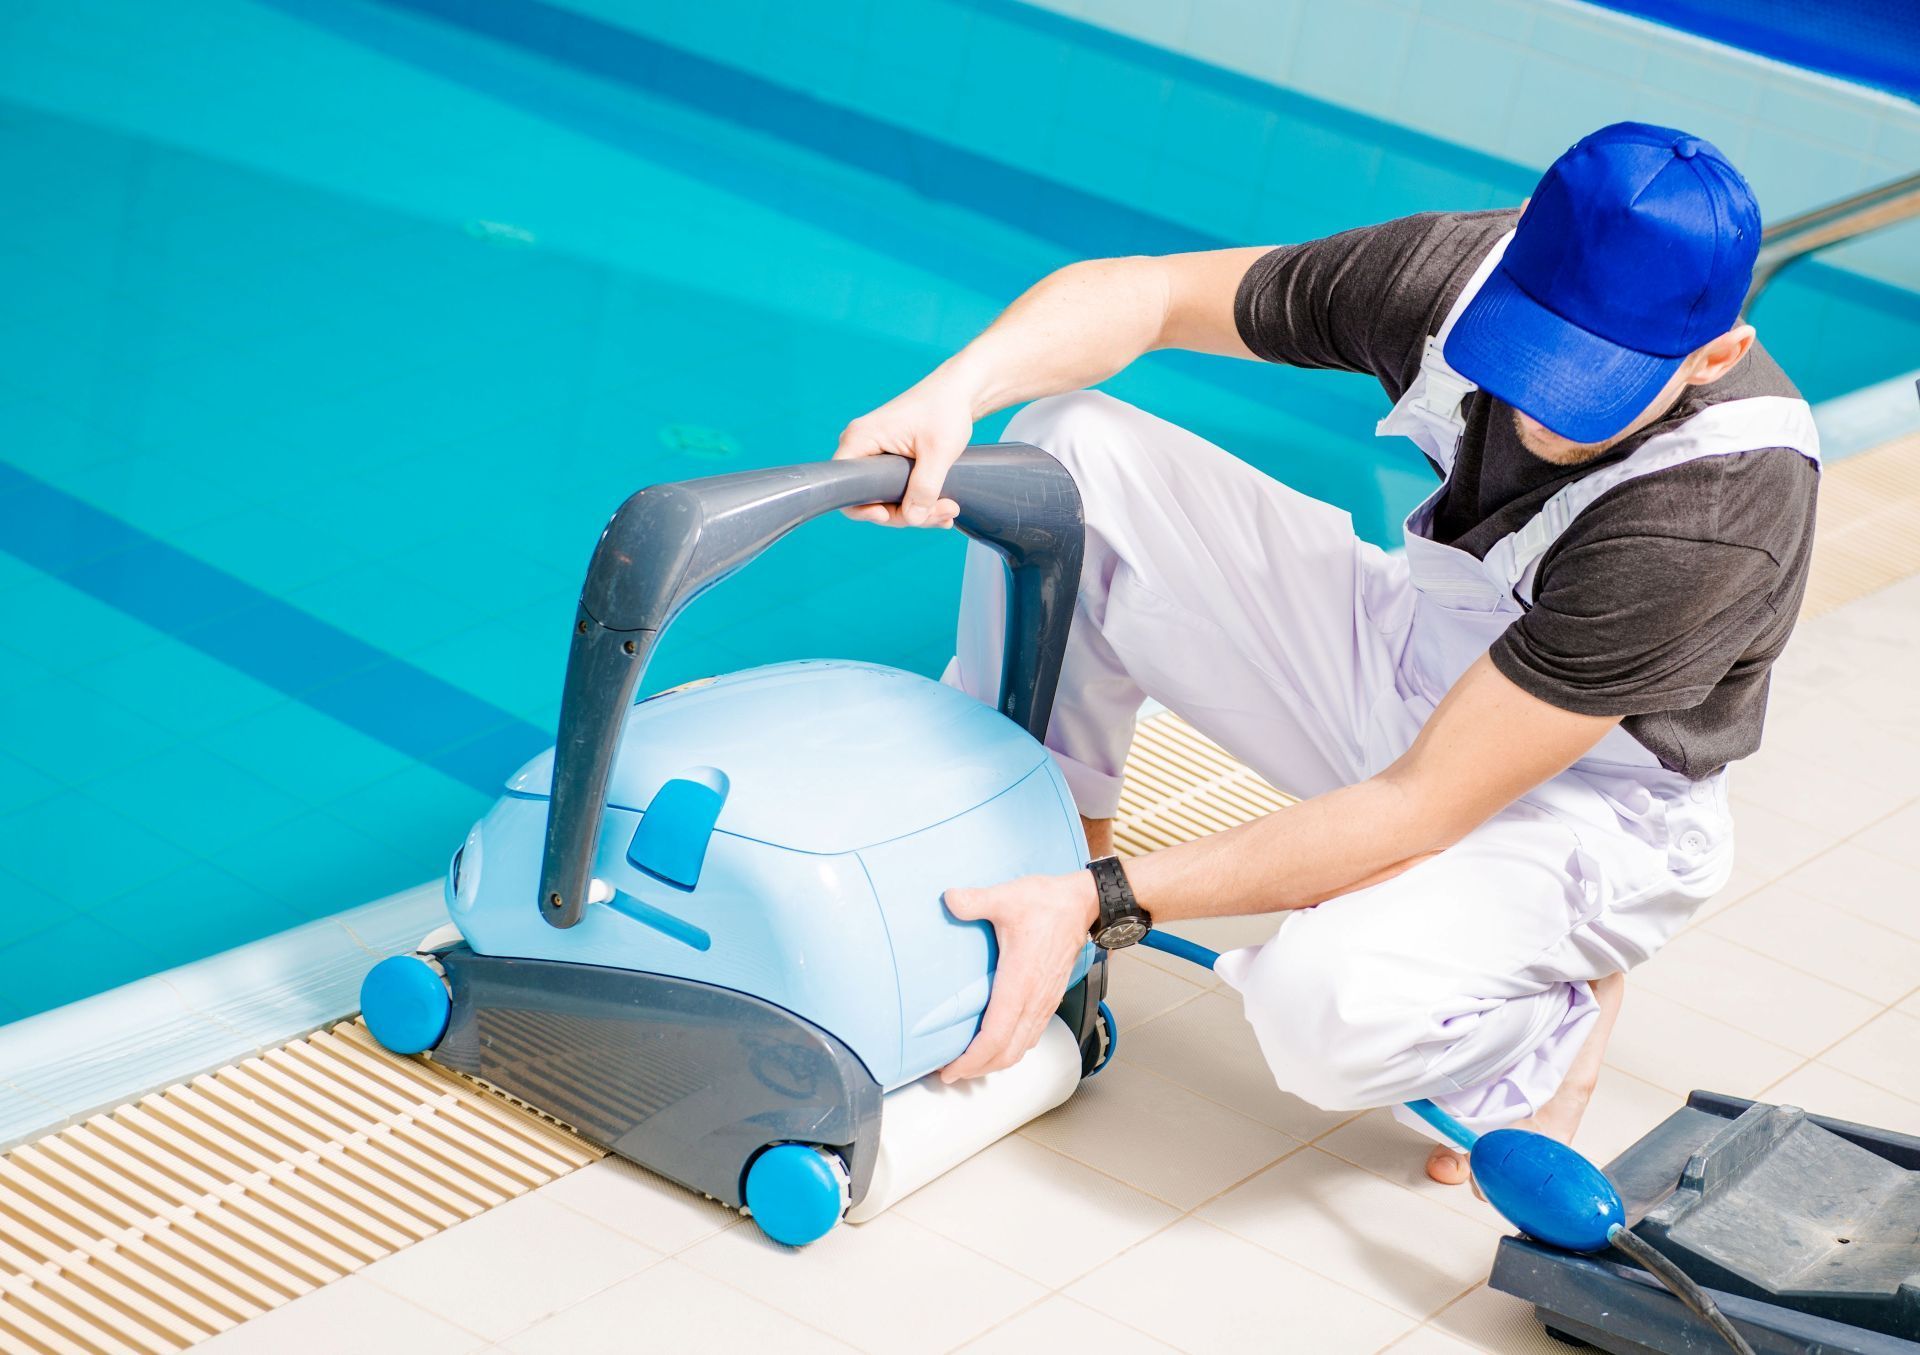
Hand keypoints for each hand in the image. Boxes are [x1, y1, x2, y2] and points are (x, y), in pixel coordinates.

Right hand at [833, 381, 972, 527]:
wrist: (958, 391)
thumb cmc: (945, 410)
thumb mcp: (938, 452)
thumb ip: (924, 487)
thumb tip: (912, 519)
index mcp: (861, 439)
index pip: (845, 487)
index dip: (863, 509)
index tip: (889, 514)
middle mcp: (862, 447)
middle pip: (870, 499)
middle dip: (907, 513)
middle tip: (945, 513)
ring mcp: (876, 455)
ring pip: (888, 498)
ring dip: (919, 511)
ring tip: (951, 509)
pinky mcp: (890, 461)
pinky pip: (898, 490)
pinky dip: (920, 502)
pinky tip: (943, 508)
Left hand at [940, 870, 1098, 1081]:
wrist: (1082, 905)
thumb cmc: (1048, 904)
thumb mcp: (1007, 897)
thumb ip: (976, 900)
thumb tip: (950, 899)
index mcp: (1020, 982)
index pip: (995, 1037)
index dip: (972, 1060)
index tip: (950, 1068)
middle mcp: (1034, 999)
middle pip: (1006, 1054)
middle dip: (978, 1069)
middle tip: (950, 1073)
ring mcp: (1044, 1002)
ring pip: (1020, 1049)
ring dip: (994, 1063)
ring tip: (969, 1064)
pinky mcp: (1049, 999)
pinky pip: (1030, 1037)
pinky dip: (1010, 1050)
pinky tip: (997, 1045)